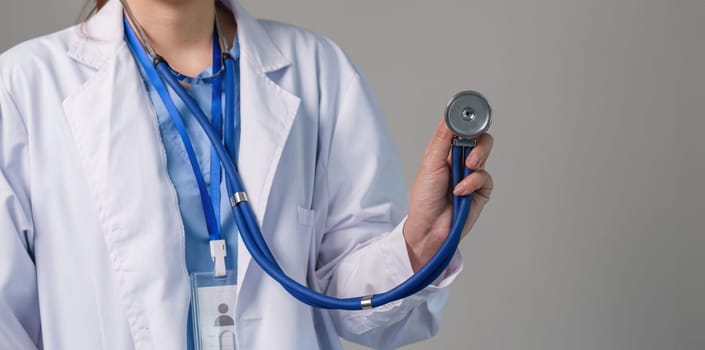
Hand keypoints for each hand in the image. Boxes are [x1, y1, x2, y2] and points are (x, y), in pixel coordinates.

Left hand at [403, 118, 493, 271]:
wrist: (429, 229)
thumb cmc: (424, 199)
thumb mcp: (430, 163)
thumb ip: (442, 139)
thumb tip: (451, 118)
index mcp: (445, 151)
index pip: (461, 130)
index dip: (467, 122)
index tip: (471, 116)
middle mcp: (459, 161)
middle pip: (479, 139)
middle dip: (478, 141)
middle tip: (471, 145)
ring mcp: (471, 175)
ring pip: (484, 155)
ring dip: (476, 159)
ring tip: (466, 168)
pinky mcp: (481, 191)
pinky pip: (485, 178)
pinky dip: (473, 182)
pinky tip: (460, 191)